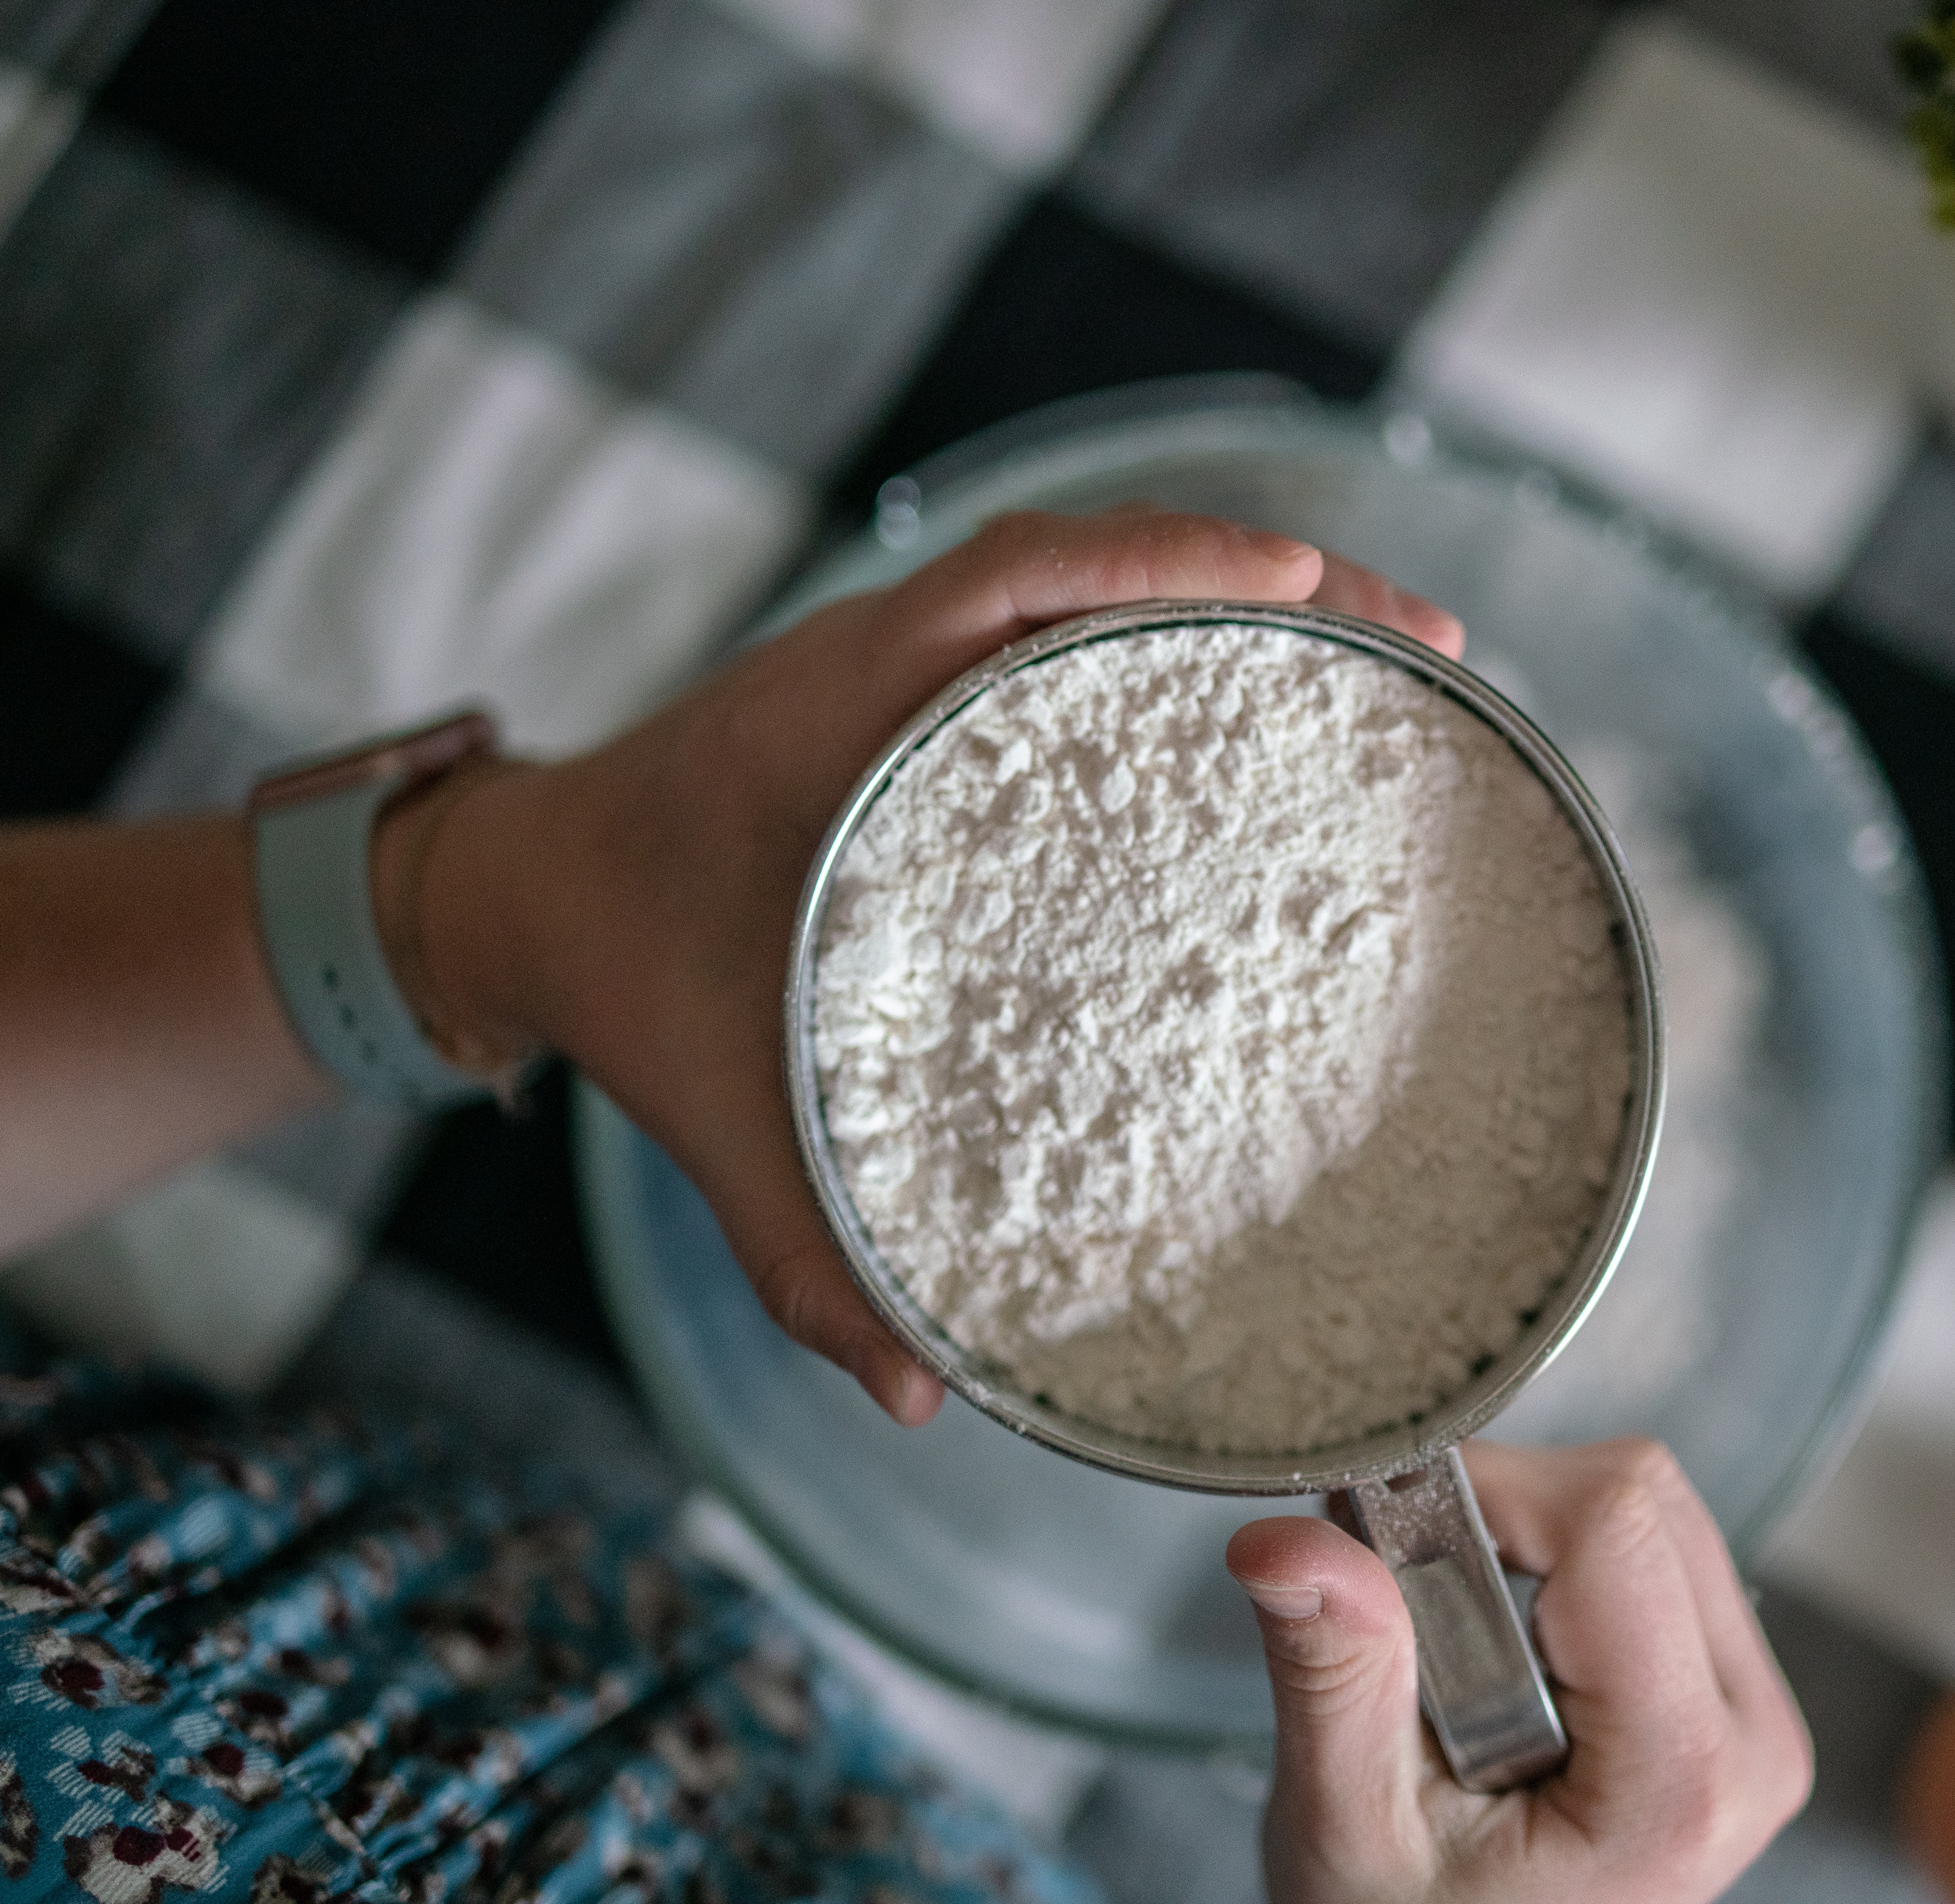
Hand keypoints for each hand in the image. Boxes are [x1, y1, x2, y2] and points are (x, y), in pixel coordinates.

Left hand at [390, 509, 1463, 1423]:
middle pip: (1097, 557)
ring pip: (1098, 577)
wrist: (527, 893)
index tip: (1296, 584)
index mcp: (833, 720)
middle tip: (1426, 640)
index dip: (1162, 567)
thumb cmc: (622, 989)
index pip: (1011, 583)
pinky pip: (1070, 626)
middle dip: (1269, 576)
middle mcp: (885, 658)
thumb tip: (916, 1397)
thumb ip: (797, 1258)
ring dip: (1242, 595)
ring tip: (1394, 652)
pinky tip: (1278, 695)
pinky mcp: (936, 686)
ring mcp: (916, 658)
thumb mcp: (706, 1119)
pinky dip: (1181, 634)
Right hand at [1227, 1440, 1812, 1903]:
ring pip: (1651, 1507)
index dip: (1484, 1494)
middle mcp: (1751, 1738)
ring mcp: (1756, 1711)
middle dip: (1504, 1517)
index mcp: (1678, 1780)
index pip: (1612, 1527)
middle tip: (1409, 1608)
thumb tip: (1288, 1544)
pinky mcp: (1732, 1689)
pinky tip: (1501, 1649)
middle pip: (1640, 1500)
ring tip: (1454, 1650)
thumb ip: (1335, 1676)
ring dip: (1529, 1538)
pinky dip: (1559, 1561)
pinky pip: (1658, 1548)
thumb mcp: (1350, 1827)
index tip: (1384, 1539)